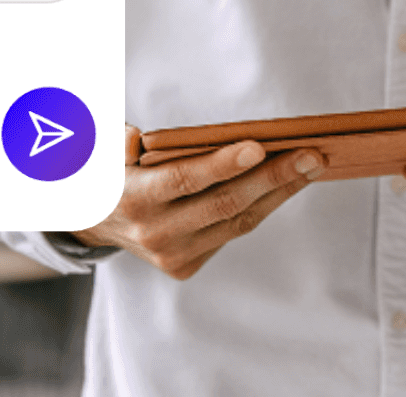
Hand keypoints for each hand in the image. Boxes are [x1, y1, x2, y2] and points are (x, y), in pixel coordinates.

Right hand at [71, 139, 323, 279]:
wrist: (95, 220)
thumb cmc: (111, 169)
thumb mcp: (101, 147)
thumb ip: (116, 140)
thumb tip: (136, 139)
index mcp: (134, 198)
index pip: (184, 180)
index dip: (222, 164)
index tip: (258, 146)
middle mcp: (155, 233)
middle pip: (224, 203)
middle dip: (273, 177)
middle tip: (311, 154)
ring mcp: (173, 255)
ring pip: (237, 221)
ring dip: (279, 192)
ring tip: (310, 164)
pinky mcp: (186, 265)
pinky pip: (231, 232)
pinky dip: (260, 206)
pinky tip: (284, 183)